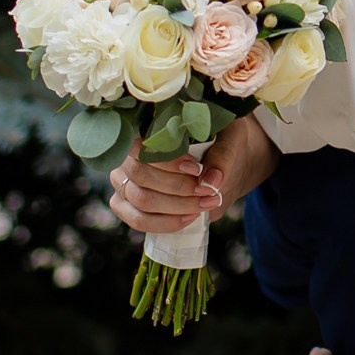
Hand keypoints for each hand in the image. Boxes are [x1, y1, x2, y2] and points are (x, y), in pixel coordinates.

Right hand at [105, 117, 277, 236]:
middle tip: (208, 192)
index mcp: (146, 131)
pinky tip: (190, 217)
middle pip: (140, 176)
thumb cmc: (222, 144)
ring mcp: (124, 182)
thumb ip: (223, 156)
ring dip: (176, 207)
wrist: (223, 164)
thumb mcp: (231, 140)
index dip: (167, 162)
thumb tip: (212, 180)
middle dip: (177, 188)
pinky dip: (165, 223)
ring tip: (205, 204)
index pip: (141, 146)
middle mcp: (129, 156)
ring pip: (141, 200)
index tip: (197, 169)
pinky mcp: (128, 206)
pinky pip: (138, 220)